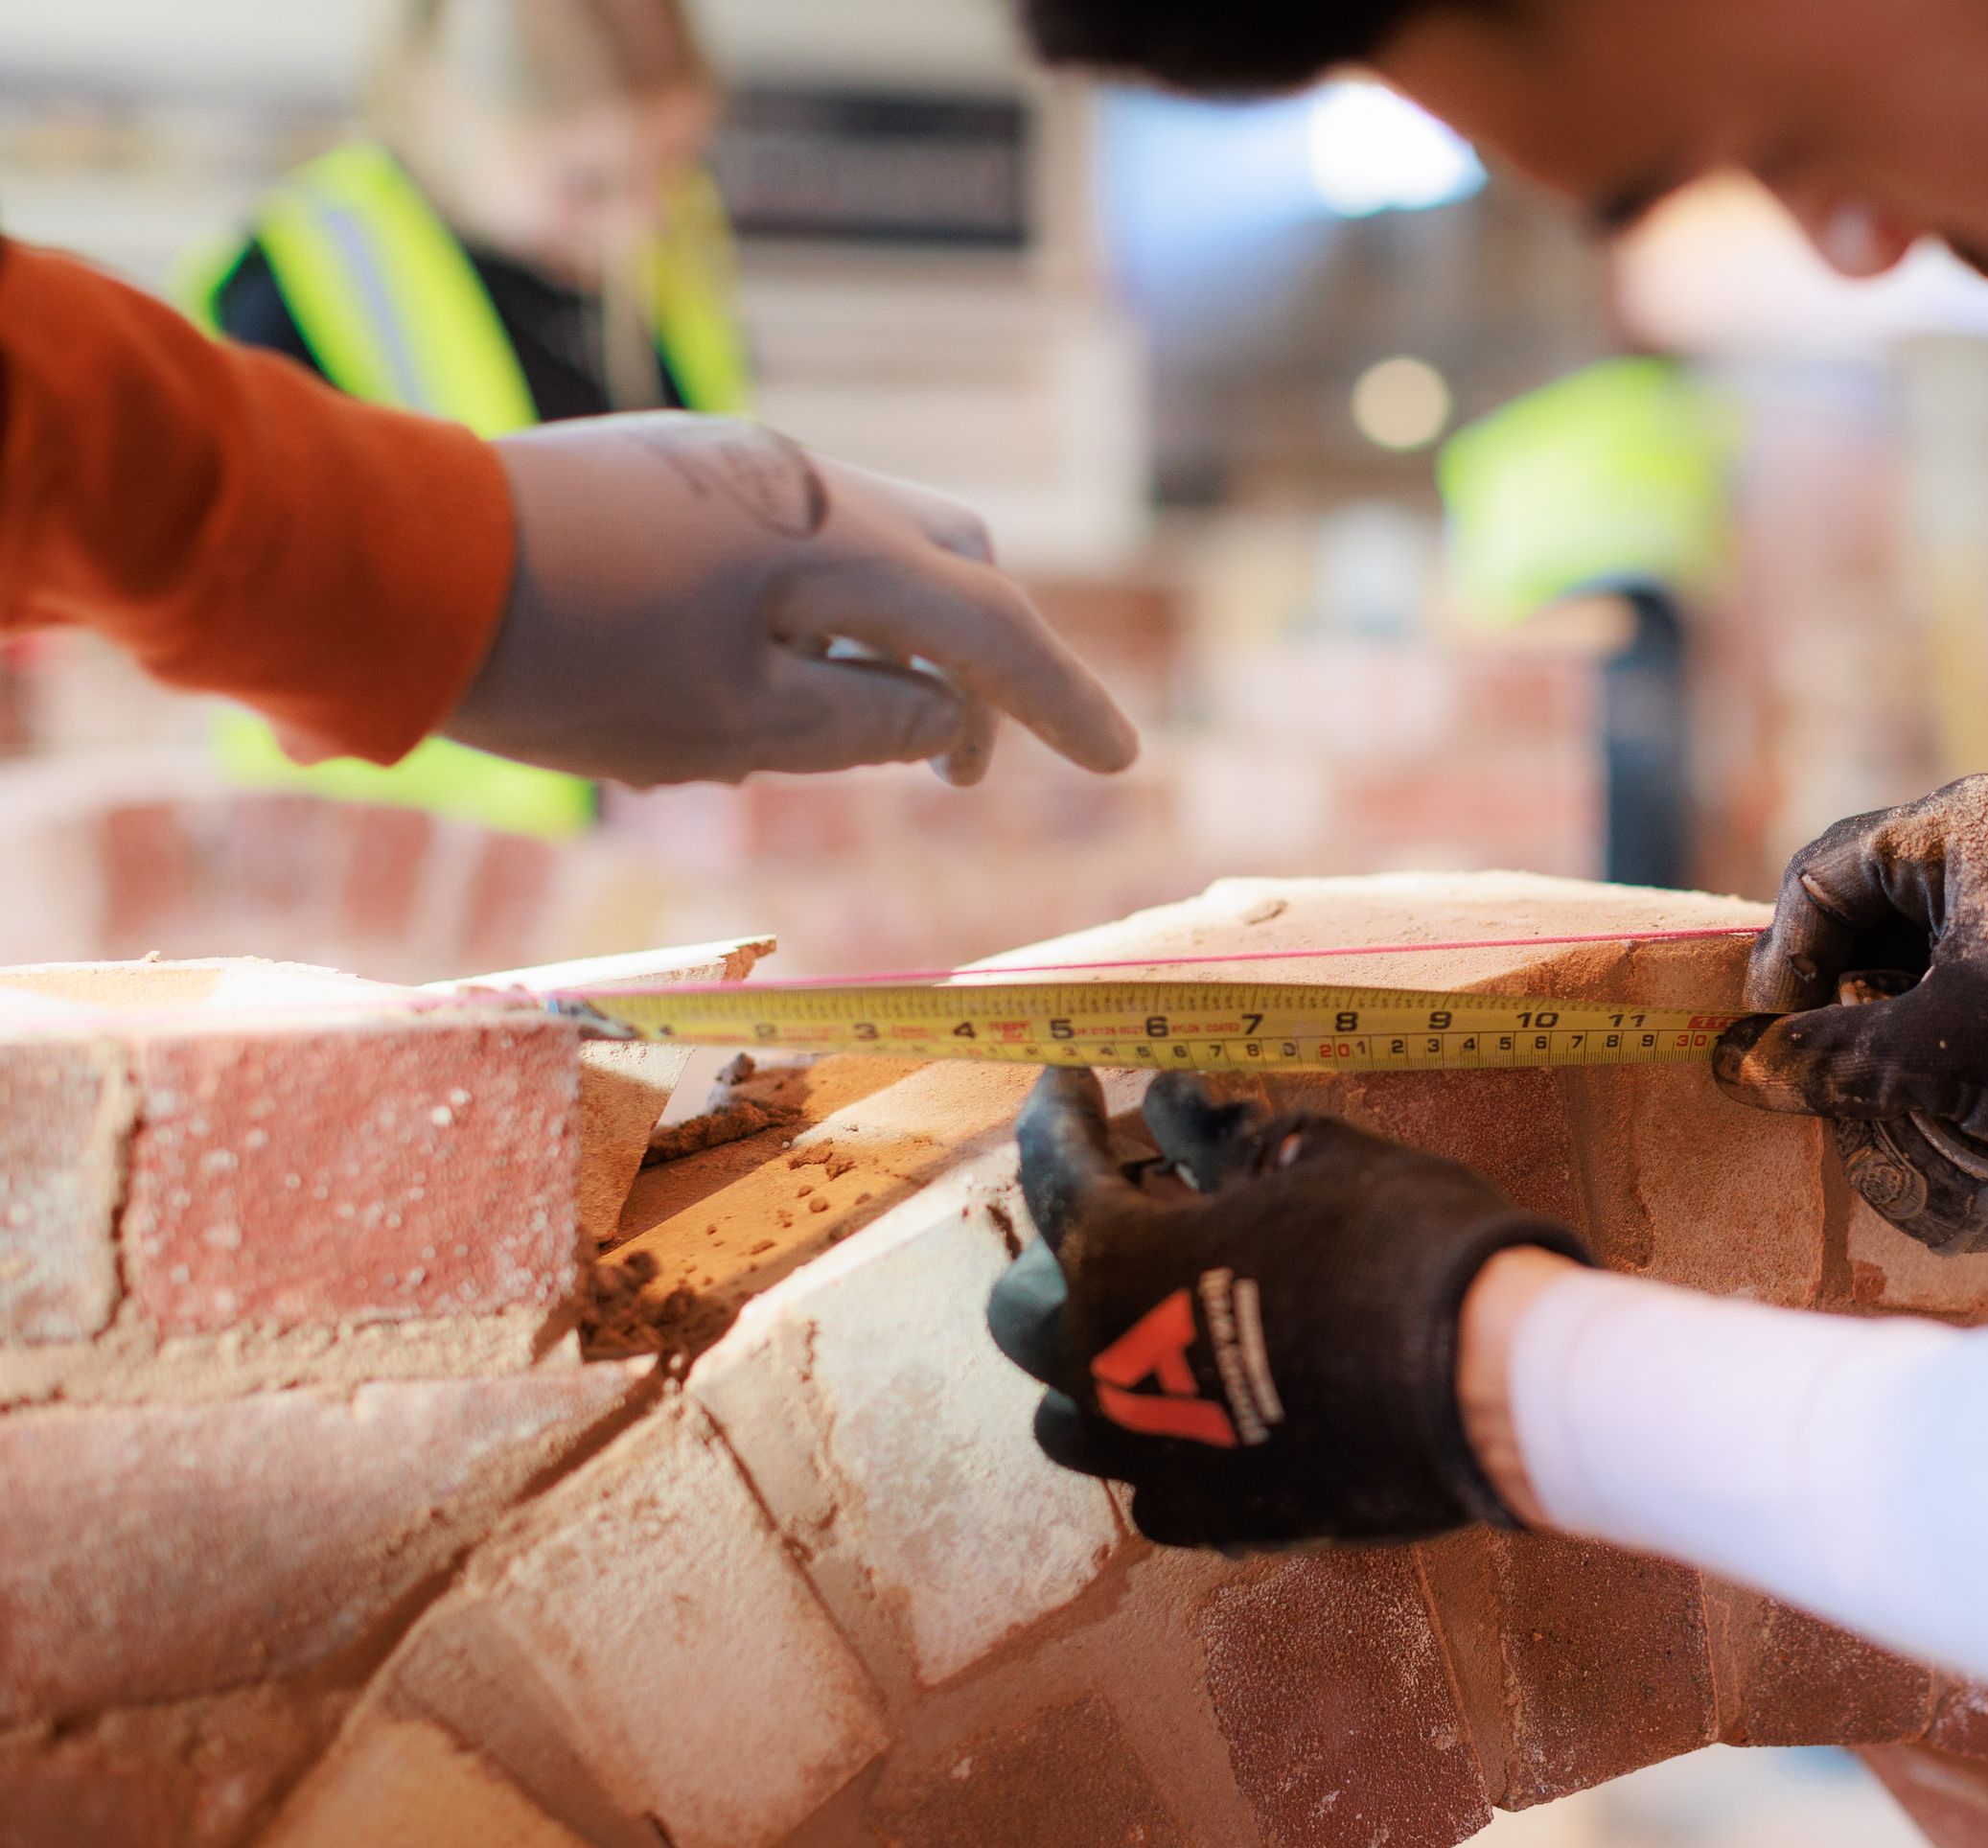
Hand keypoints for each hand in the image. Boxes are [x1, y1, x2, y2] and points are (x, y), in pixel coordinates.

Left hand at [450, 414, 1139, 788]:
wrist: (394, 568)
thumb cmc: (567, 666)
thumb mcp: (736, 730)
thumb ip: (870, 726)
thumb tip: (949, 722)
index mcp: (831, 539)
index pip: (990, 621)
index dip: (1062, 699)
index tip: (1122, 761)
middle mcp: (801, 477)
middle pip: (952, 557)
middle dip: (984, 662)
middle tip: (962, 771)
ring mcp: (736, 464)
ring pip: (874, 544)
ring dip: (898, 637)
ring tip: (855, 734)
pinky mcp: (677, 473)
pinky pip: (799, 538)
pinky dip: (829, 609)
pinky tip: (772, 675)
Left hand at [987, 1069, 1589, 1551]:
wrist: (1487, 1381)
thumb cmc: (1404, 1245)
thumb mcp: (1321, 1161)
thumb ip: (1235, 1142)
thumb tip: (1186, 1108)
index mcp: (1118, 1259)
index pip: (1053, 1168)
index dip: (1054, 1111)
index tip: (1062, 1078)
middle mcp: (1103, 1366)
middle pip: (1026, 1311)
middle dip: (1064, 1256)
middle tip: (1130, 1218)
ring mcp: (1149, 1455)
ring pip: (1065, 1417)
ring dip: (1094, 1364)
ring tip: (1158, 1327)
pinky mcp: (1211, 1517)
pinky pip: (1150, 1483)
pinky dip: (1168, 1442)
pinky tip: (1219, 1410)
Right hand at [1715, 775, 1987, 1196]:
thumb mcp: (1932, 1055)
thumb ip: (1827, 1054)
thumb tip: (1743, 1067)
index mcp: (1955, 826)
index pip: (1822, 874)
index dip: (1783, 957)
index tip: (1774, 1031)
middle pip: (1867, 890)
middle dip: (1830, 973)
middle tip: (1813, 1048)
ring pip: (1916, 916)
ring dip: (1878, 985)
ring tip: (1868, 1058)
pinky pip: (1966, 932)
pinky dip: (1931, 984)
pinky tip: (1925, 1046)